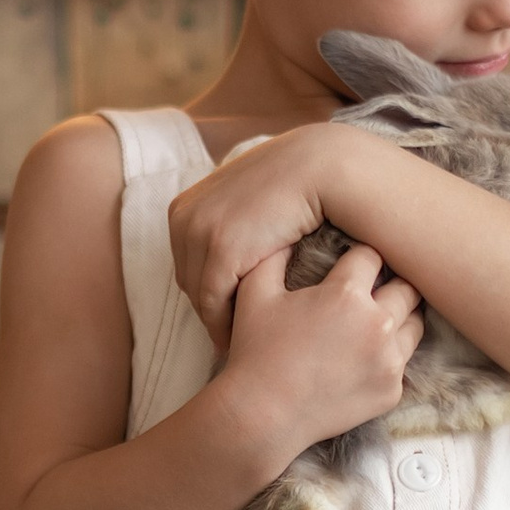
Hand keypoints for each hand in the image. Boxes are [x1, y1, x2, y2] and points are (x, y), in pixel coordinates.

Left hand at [171, 125, 376, 348]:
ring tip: (248, 342)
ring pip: (201, 298)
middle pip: (191, 283)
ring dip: (222, 321)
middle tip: (239, 338)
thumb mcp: (252, 204)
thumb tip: (238, 262)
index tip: (231, 319)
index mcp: (186, 206)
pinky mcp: (221, 247)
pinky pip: (214, 304)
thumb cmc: (299, 187)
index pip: (187, 266)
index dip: (209, 294)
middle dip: (214, 310)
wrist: (326, 166)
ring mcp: (198, 230)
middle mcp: (183, 216)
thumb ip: (237, 227)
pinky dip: (228, 326)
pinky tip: (251, 339)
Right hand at [215, 242, 422, 472]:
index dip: (361, 256)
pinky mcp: (392, 390)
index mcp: (347, 294)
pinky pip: (404, 362)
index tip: (354, 261)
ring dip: (399, 316)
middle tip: (375, 287)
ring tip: (377, 318)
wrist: (263, 416)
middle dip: (391, 282)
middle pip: (406, 286)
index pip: (372, 256)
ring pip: (414, 322)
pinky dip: (391, 355)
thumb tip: (286, 231)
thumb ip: (273, 255)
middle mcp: (376, 323)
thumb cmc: (256, 352)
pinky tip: (368, 355)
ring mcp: (389, 360)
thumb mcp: (255, 294)